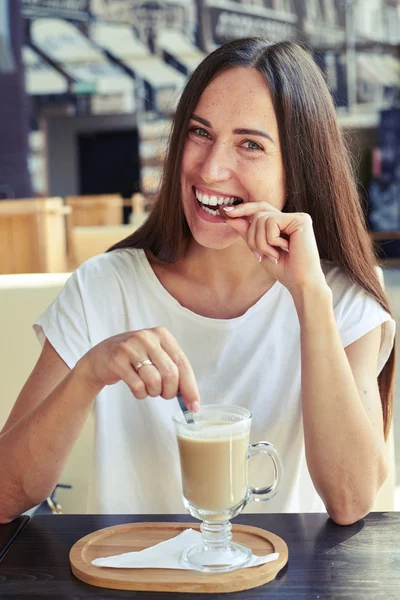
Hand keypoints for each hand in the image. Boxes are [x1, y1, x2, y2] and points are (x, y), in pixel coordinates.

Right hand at [76, 327, 199, 410]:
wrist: (100, 357)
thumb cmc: (134, 358)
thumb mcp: (156, 356)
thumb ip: (174, 372)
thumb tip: (192, 399)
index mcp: (162, 334)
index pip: (182, 363)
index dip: (190, 387)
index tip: (194, 406)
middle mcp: (147, 337)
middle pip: (170, 374)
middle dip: (170, 392)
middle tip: (164, 395)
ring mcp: (131, 347)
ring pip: (154, 381)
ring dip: (154, 393)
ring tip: (148, 389)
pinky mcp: (117, 360)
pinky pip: (138, 386)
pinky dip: (140, 394)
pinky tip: (137, 388)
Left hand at [220, 202, 326, 295]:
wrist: (300, 282)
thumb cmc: (283, 269)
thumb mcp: (259, 249)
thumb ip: (247, 233)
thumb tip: (231, 217)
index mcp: (283, 222)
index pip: (259, 209)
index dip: (243, 209)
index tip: (225, 212)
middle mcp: (291, 217)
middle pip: (257, 213)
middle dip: (251, 236)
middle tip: (258, 256)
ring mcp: (297, 217)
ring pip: (262, 219)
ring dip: (261, 242)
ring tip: (274, 255)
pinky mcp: (301, 220)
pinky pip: (272, 222)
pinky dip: (271, 240)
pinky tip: (284, 249)